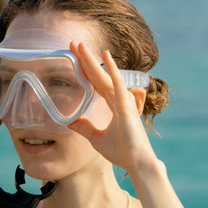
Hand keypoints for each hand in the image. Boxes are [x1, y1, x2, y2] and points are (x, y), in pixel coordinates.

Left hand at [67, 42, 159, 175]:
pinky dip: (112, 71)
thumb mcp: (97, 138)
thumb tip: (71, 121)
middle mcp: (118, 99)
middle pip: (98, 75)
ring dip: (94, 60)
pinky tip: (106, 57)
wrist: (136, 164)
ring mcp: (123, 101)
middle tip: (73, 43)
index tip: (74, 55)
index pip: (96, 82)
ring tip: (82, 45)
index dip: (85, 68)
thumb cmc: (121, 152)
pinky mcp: (127, 107)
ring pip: (105, 76)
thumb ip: (85, 128)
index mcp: (113, 104)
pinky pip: (118, 85)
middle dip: (86, 59)